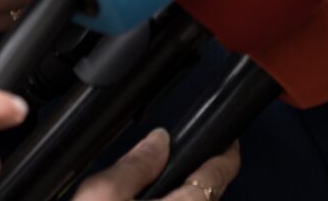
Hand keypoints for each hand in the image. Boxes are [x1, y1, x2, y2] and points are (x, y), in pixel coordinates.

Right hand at [72, 127, 241, 200]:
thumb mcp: (102, 196)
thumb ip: (134, 164)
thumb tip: (158, 140)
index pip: (223, 170)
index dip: (226, 146)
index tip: (226, 134)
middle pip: (207, 191)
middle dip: (193, 169)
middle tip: (176, 152)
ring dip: (177, 193)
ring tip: (149, 181)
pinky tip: (138, 200)